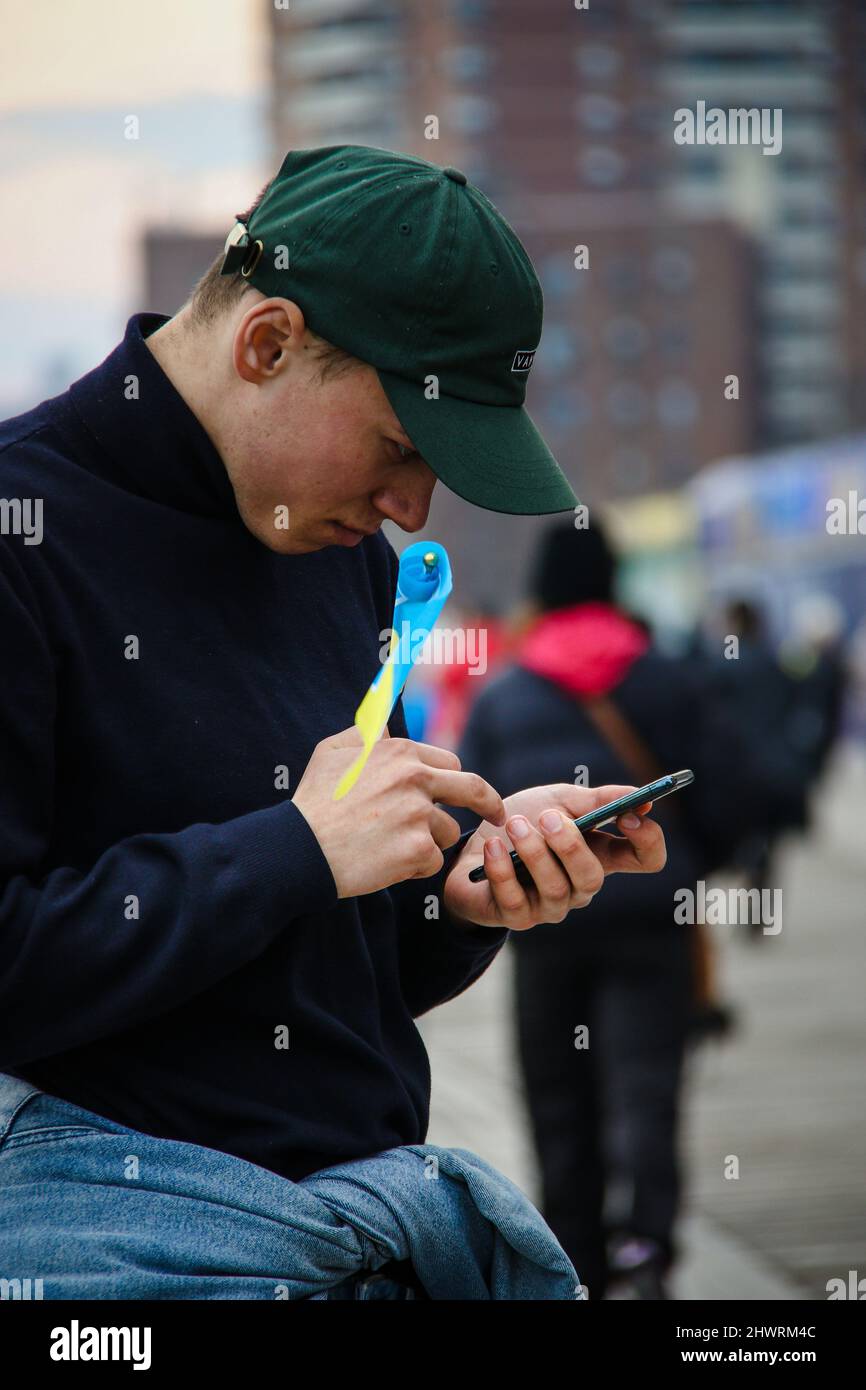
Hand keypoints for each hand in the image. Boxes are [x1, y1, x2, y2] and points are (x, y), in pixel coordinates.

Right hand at [292, 726, 505, 898]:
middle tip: (498, 817)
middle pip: (473, 790)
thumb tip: (386, 726)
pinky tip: (386, 862)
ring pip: (447, 832)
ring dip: (427, 842)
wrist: (299, 848)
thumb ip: (365, 734)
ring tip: (390, 846)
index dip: (455, 781)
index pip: (450, 763)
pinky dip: (414, 866)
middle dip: (490, 804)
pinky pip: (432, 861)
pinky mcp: (418, 849)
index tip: (468, 793)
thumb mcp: (332, 752)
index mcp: (401, 752)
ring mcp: (419, 814)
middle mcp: (416, 778)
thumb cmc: (313, 801)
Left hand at [443, 782, 665, 931]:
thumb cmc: (522, 822)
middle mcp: (580, 885)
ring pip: (556, 889)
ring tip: (514, 824)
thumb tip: (642, 797)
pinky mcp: (517, 916)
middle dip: (570, 846)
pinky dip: (503, 870)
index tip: (630, 813)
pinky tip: (494, 847)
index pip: (646, 858)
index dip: (647, 839)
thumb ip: (598, 798)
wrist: (471, 845)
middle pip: (593, 877)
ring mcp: (550, 906)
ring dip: (533, 853)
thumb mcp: (559, 800)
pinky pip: (515, 900)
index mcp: (600, 854)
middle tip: (547, 817)